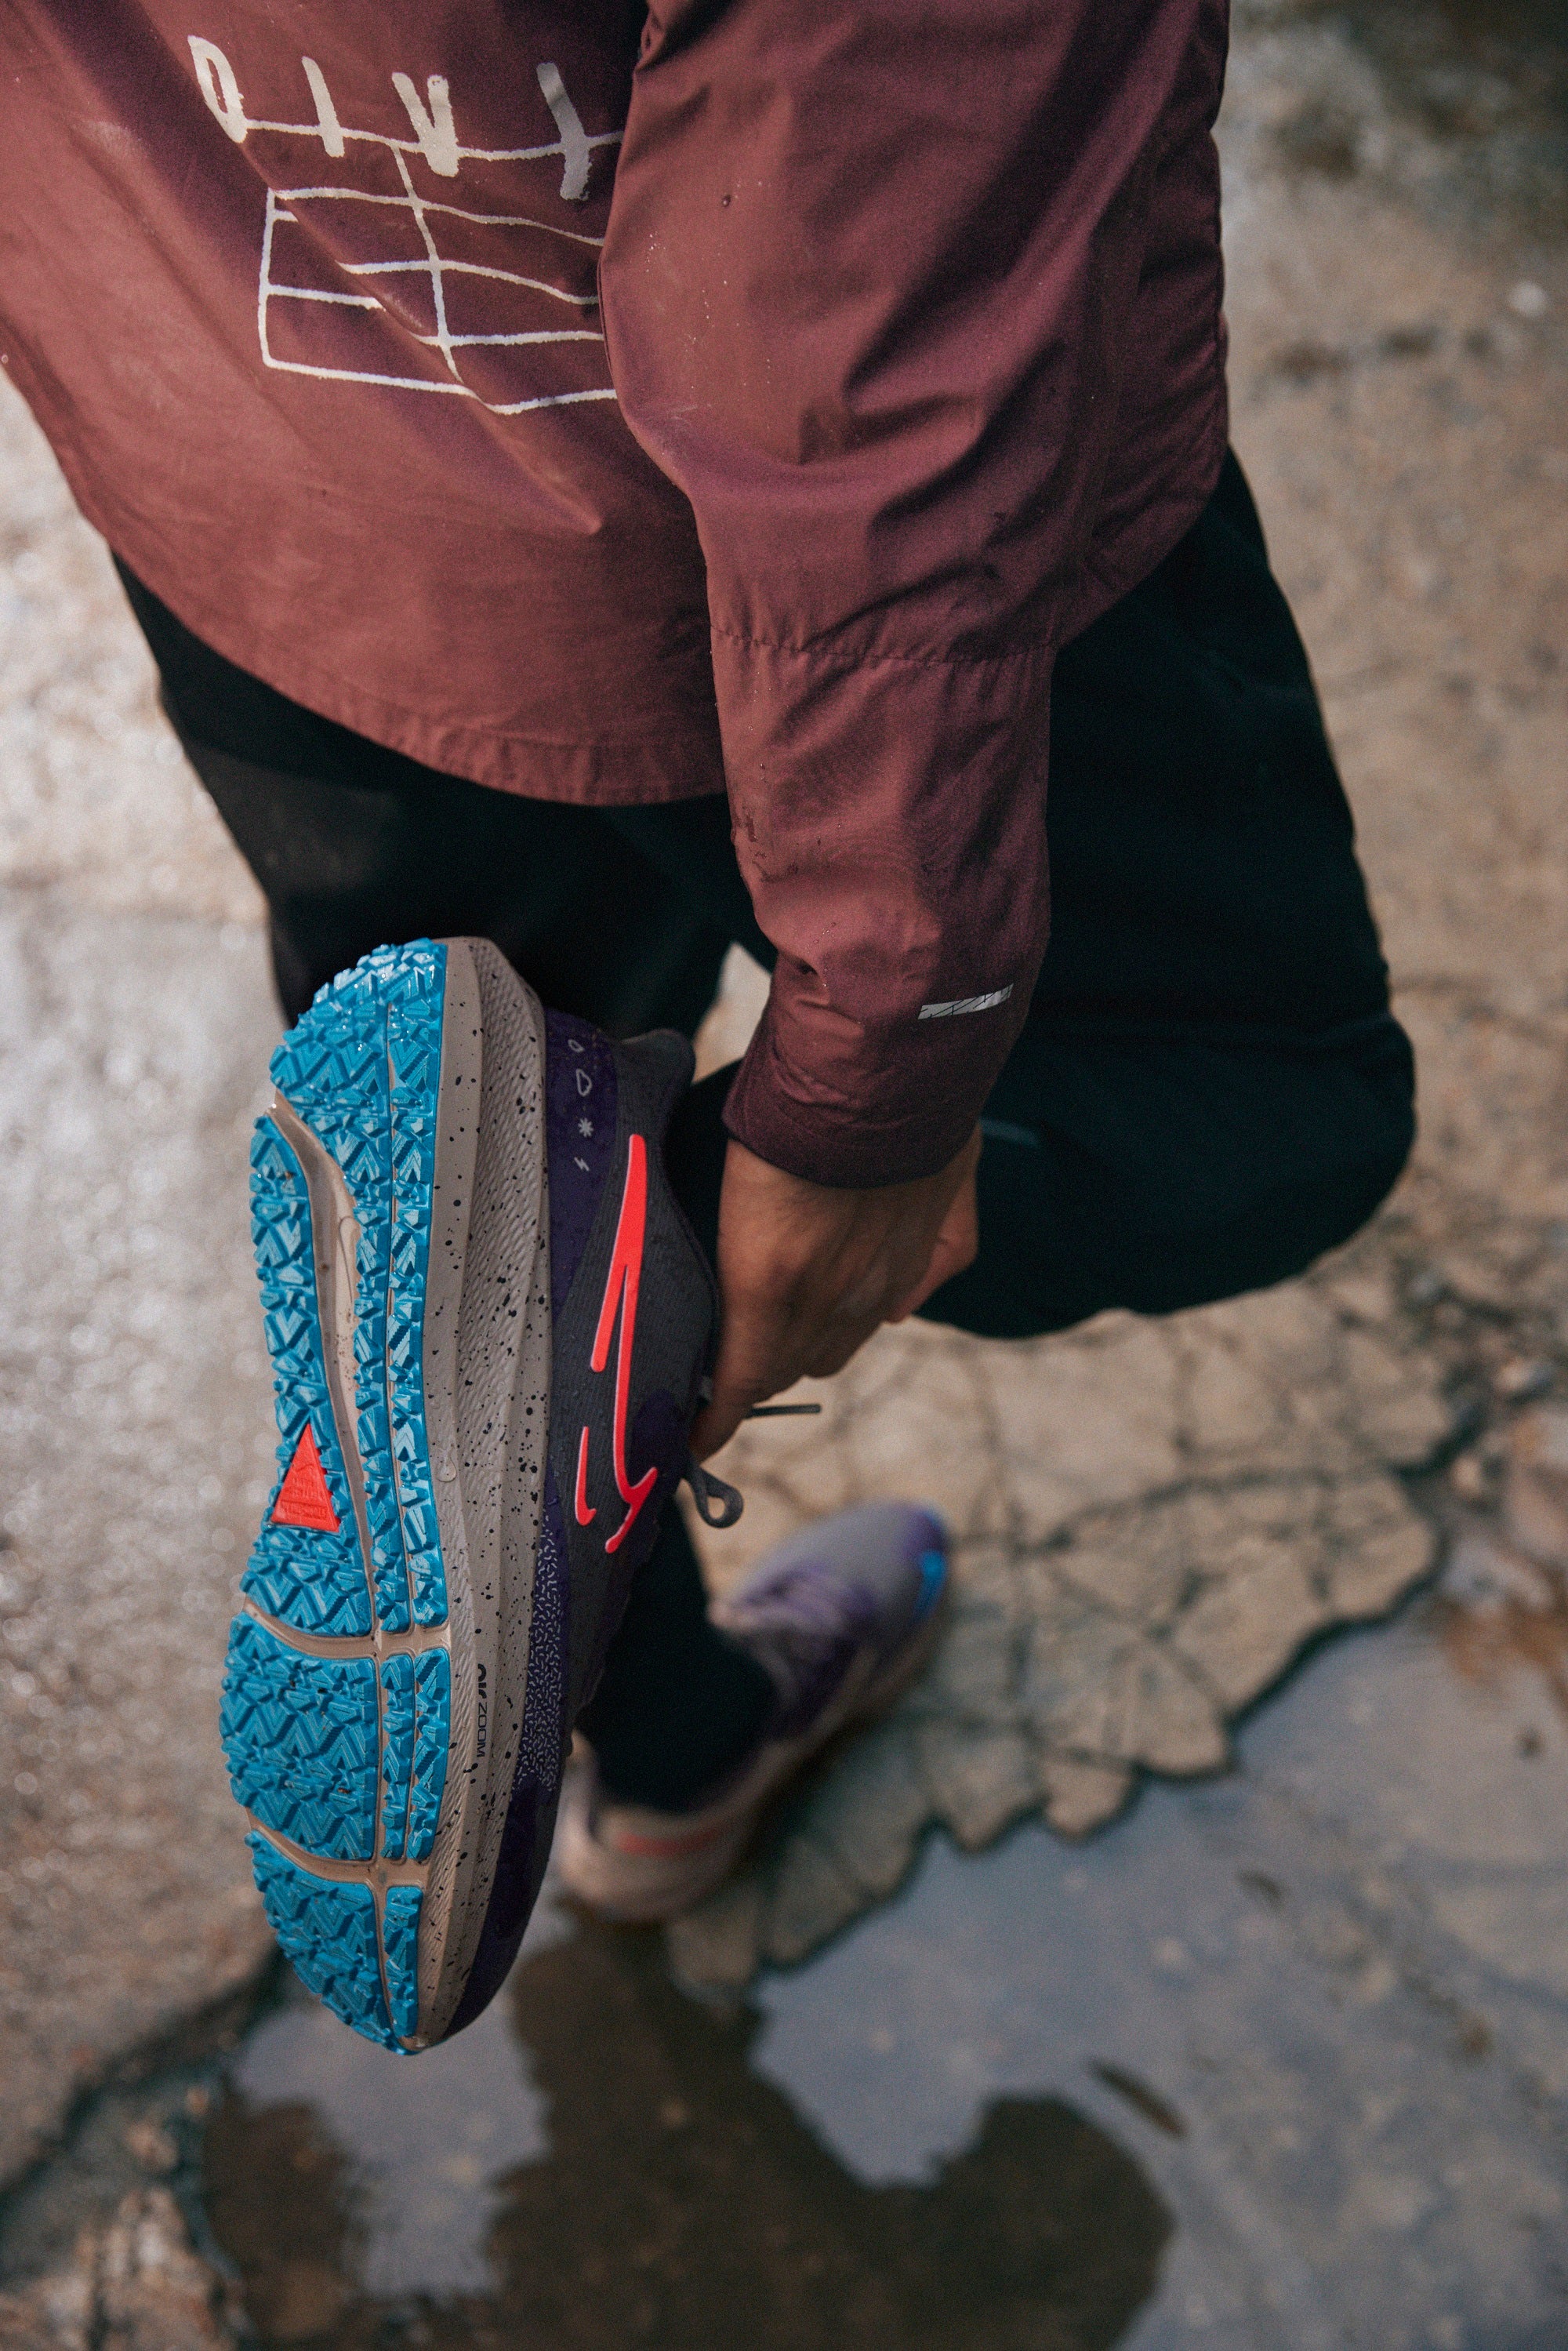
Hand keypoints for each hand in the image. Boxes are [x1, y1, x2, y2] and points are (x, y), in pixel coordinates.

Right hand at [689, 1126, 980, 1459]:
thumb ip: (948, 1232)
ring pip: (783, 1365)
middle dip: (788, 1353)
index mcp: (903, 1260)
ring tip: (712, 1382)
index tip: (798, 1348)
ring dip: (752, 1371)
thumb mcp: (956, 1163)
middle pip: (823, 1353)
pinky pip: (741, 1372)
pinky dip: (718, 1408)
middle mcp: (870, 1293)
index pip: (861, 1322)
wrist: (876, 1076)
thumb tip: (910, 1305)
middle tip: (746, 1348)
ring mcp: (820, 1298)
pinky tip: (694, 1435)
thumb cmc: (913, 1098)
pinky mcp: (766, 1291)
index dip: (824, 1335)